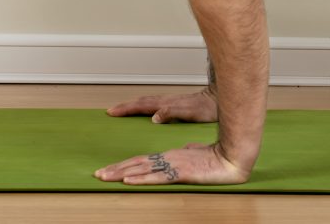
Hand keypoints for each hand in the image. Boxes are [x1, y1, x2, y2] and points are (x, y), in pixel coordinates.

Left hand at [94, 142, 249, 184]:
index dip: (125, 165)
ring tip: (105, 177)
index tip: (110, 170)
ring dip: (121, 173)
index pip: (143, 160)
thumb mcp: (197, 154)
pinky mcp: (180, 172)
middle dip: (116, 169)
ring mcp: (173, 164)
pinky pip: (157, 176)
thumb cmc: (217, 157)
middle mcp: (168, 158)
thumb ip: (189, 152)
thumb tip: (186, 150)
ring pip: (142, 169)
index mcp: (171, 155)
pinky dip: (141, 178)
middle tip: (98, 174)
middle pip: (137, 163)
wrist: (232, 157)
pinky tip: (129, 180)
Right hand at [106, 88, 217, 122]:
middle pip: (141, 102)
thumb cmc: (207, 108)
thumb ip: (172, 113)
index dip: (127, 109)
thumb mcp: (190, 112)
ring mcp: (170, 101)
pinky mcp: (175, 104)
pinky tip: (145, 111)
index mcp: (166, 103)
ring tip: (122, 109)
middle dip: (125, 106)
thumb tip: (154, 117)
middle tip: (111, 111)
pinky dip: (144, 106)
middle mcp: (166, 101)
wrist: (219, 99)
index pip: (142, 105)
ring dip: (133, 105)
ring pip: (147, 102)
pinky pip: (154, 104)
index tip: (112, 111)